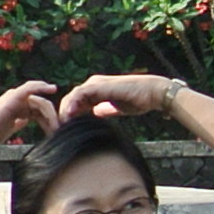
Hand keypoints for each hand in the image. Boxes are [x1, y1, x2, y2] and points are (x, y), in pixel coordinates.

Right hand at [0, 83, 61, 148]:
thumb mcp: (8, 128)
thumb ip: (17, 123)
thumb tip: (24, 121)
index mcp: (17, 107)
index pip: (38, 109)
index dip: (49, 118)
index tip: (57, 128)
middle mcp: (16, 100)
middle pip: (41, 104)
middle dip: (52, 115)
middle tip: (60, 127)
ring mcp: (14, 98)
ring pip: (39, 98)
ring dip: (50, 110)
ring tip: (58, 120)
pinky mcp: (12, 98)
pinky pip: (29, 88)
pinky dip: (40, 86)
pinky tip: (51, 88)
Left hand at [51, 73, 182, 122]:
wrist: (153, 93)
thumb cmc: (139, 100)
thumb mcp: (117, 107)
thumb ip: (106, 109)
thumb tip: (96, 113)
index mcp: (96, 90)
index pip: (75, 103)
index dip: (69, 116)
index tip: (66, 130)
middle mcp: (93, 85)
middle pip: (70, 100)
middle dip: (64, 115)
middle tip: (60, 130)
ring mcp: (95, 83)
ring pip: (72, 97)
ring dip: (65, 111)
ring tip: (63, 126)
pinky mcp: (99, 85)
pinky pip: (79, 94)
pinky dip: (72, 105)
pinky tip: (70, 117)